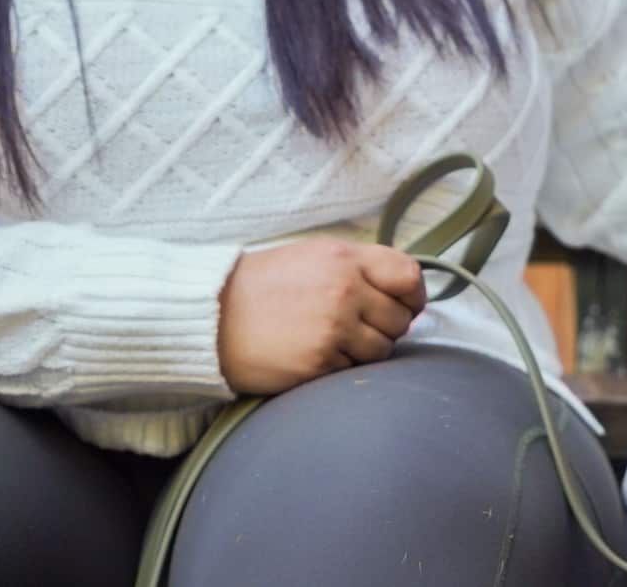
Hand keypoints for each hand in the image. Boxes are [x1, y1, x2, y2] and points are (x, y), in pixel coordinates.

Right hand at [215, 237, 426, 393]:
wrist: (212, 316)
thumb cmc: (261, 286)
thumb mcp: (313, 256)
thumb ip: (358, 267)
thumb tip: (402, 289)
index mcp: (345, 258)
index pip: (408, 275)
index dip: (414, 295)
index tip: (407, 304)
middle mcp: (345, 290)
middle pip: (400, 318)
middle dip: (388, 327)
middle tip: (361, 327)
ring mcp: (333, 328)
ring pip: (383, 349)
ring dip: (366, 350)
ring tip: (335, 341)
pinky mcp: (319, 362)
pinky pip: (354, 370)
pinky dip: (341, 367)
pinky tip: (315, 354)